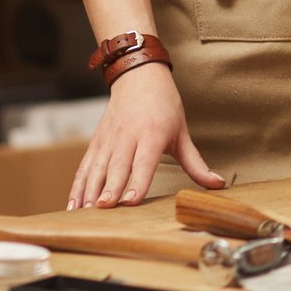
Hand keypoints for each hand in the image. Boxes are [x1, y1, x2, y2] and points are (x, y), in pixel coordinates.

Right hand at [67, 65, 222, 208]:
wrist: (138, 76)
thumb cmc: (164, 106)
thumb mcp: (182, 132)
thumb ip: (196, 163)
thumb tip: (217, 185)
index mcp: (151, 134)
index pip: (144, 161)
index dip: (138, 181)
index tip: (131, 201)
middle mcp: (127, 137)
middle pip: (117, 166)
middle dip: (109, 188)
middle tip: (104, 208)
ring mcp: (108, 140)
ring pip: (96, 168)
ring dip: (89, 191)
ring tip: (84, 213)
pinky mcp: (96, 143)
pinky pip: (84, 168)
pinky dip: (77, 186)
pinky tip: (72, 206)